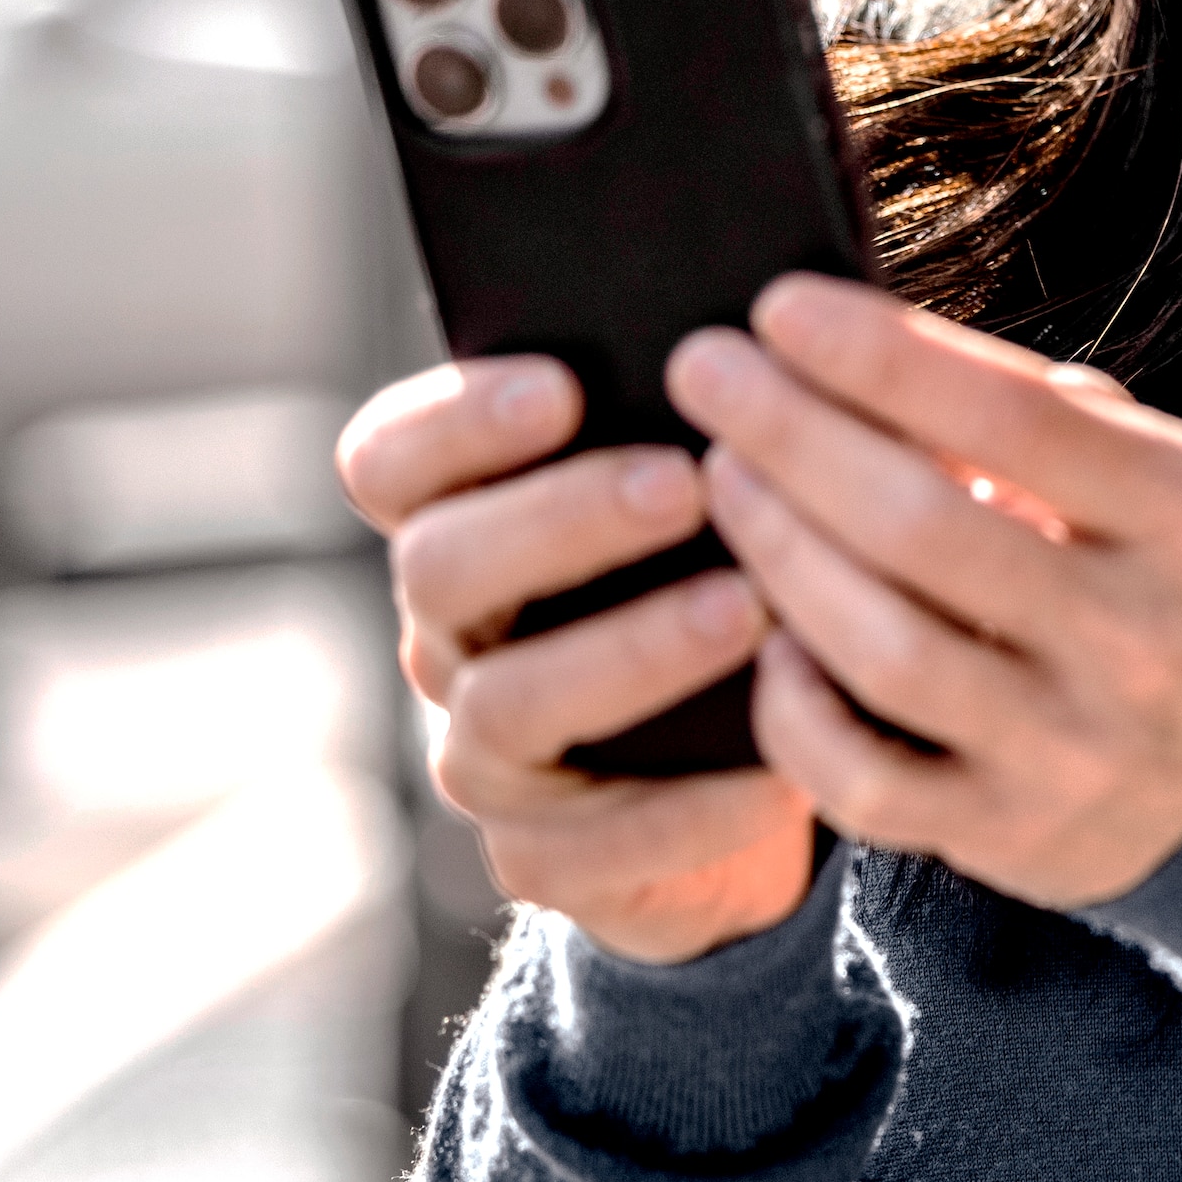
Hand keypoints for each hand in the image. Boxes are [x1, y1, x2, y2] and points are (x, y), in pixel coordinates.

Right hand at [335, 356, 819, 965]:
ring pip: (508, 701)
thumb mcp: (727, 497)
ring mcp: (485, 755)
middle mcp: (452, 635)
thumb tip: (790, 320)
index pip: (392, 459)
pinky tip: (783, 768)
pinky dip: (693, 808)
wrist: (752, 784)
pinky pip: (590, 845)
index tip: (562, 384)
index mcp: (469, 522)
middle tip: (682, 482)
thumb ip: (722, 420)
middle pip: (441, 564)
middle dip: (560, 517)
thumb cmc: (737, 584)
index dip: (454, 420)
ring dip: (632, 650)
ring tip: (749, 608)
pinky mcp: (542, 861)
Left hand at [666, 277, 1181, 912]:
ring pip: (886, 652)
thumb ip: (1024, 409)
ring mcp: (1070, 744)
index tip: (780, 307)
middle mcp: (1135, 633)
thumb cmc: (1140, 577)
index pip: (1016, 417)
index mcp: (1179, 513)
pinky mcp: (1005, 830)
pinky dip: (793, 709)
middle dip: (794, 436)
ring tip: (719, 477)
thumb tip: (855, 347)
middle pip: (926, 526)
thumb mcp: (1138, 474)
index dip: (884, 359)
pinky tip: (762, 638)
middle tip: (705, 372)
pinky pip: (863, 783)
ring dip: (779, 553)